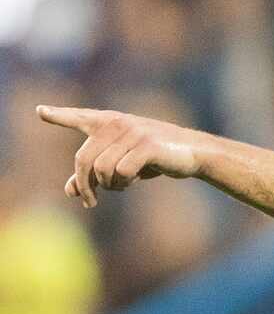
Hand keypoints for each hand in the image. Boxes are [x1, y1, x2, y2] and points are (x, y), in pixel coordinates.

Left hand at [37, 106, 203, 207]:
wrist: (193, 153)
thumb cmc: (155, 156)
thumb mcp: (122, 163)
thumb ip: (93, 174)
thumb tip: (69, 191)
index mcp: (110, 122)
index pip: (81, 118)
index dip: (60, 116)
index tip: (40, 112)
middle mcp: (119, 123)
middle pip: (83, 159)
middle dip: (84, 185)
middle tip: (89, 202)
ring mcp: (134, 132)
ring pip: (101, 169)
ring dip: (109, 186)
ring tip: (121, 186)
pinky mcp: (147, 145)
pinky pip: (122, 172)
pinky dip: (124, 183)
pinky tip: (133, 181)